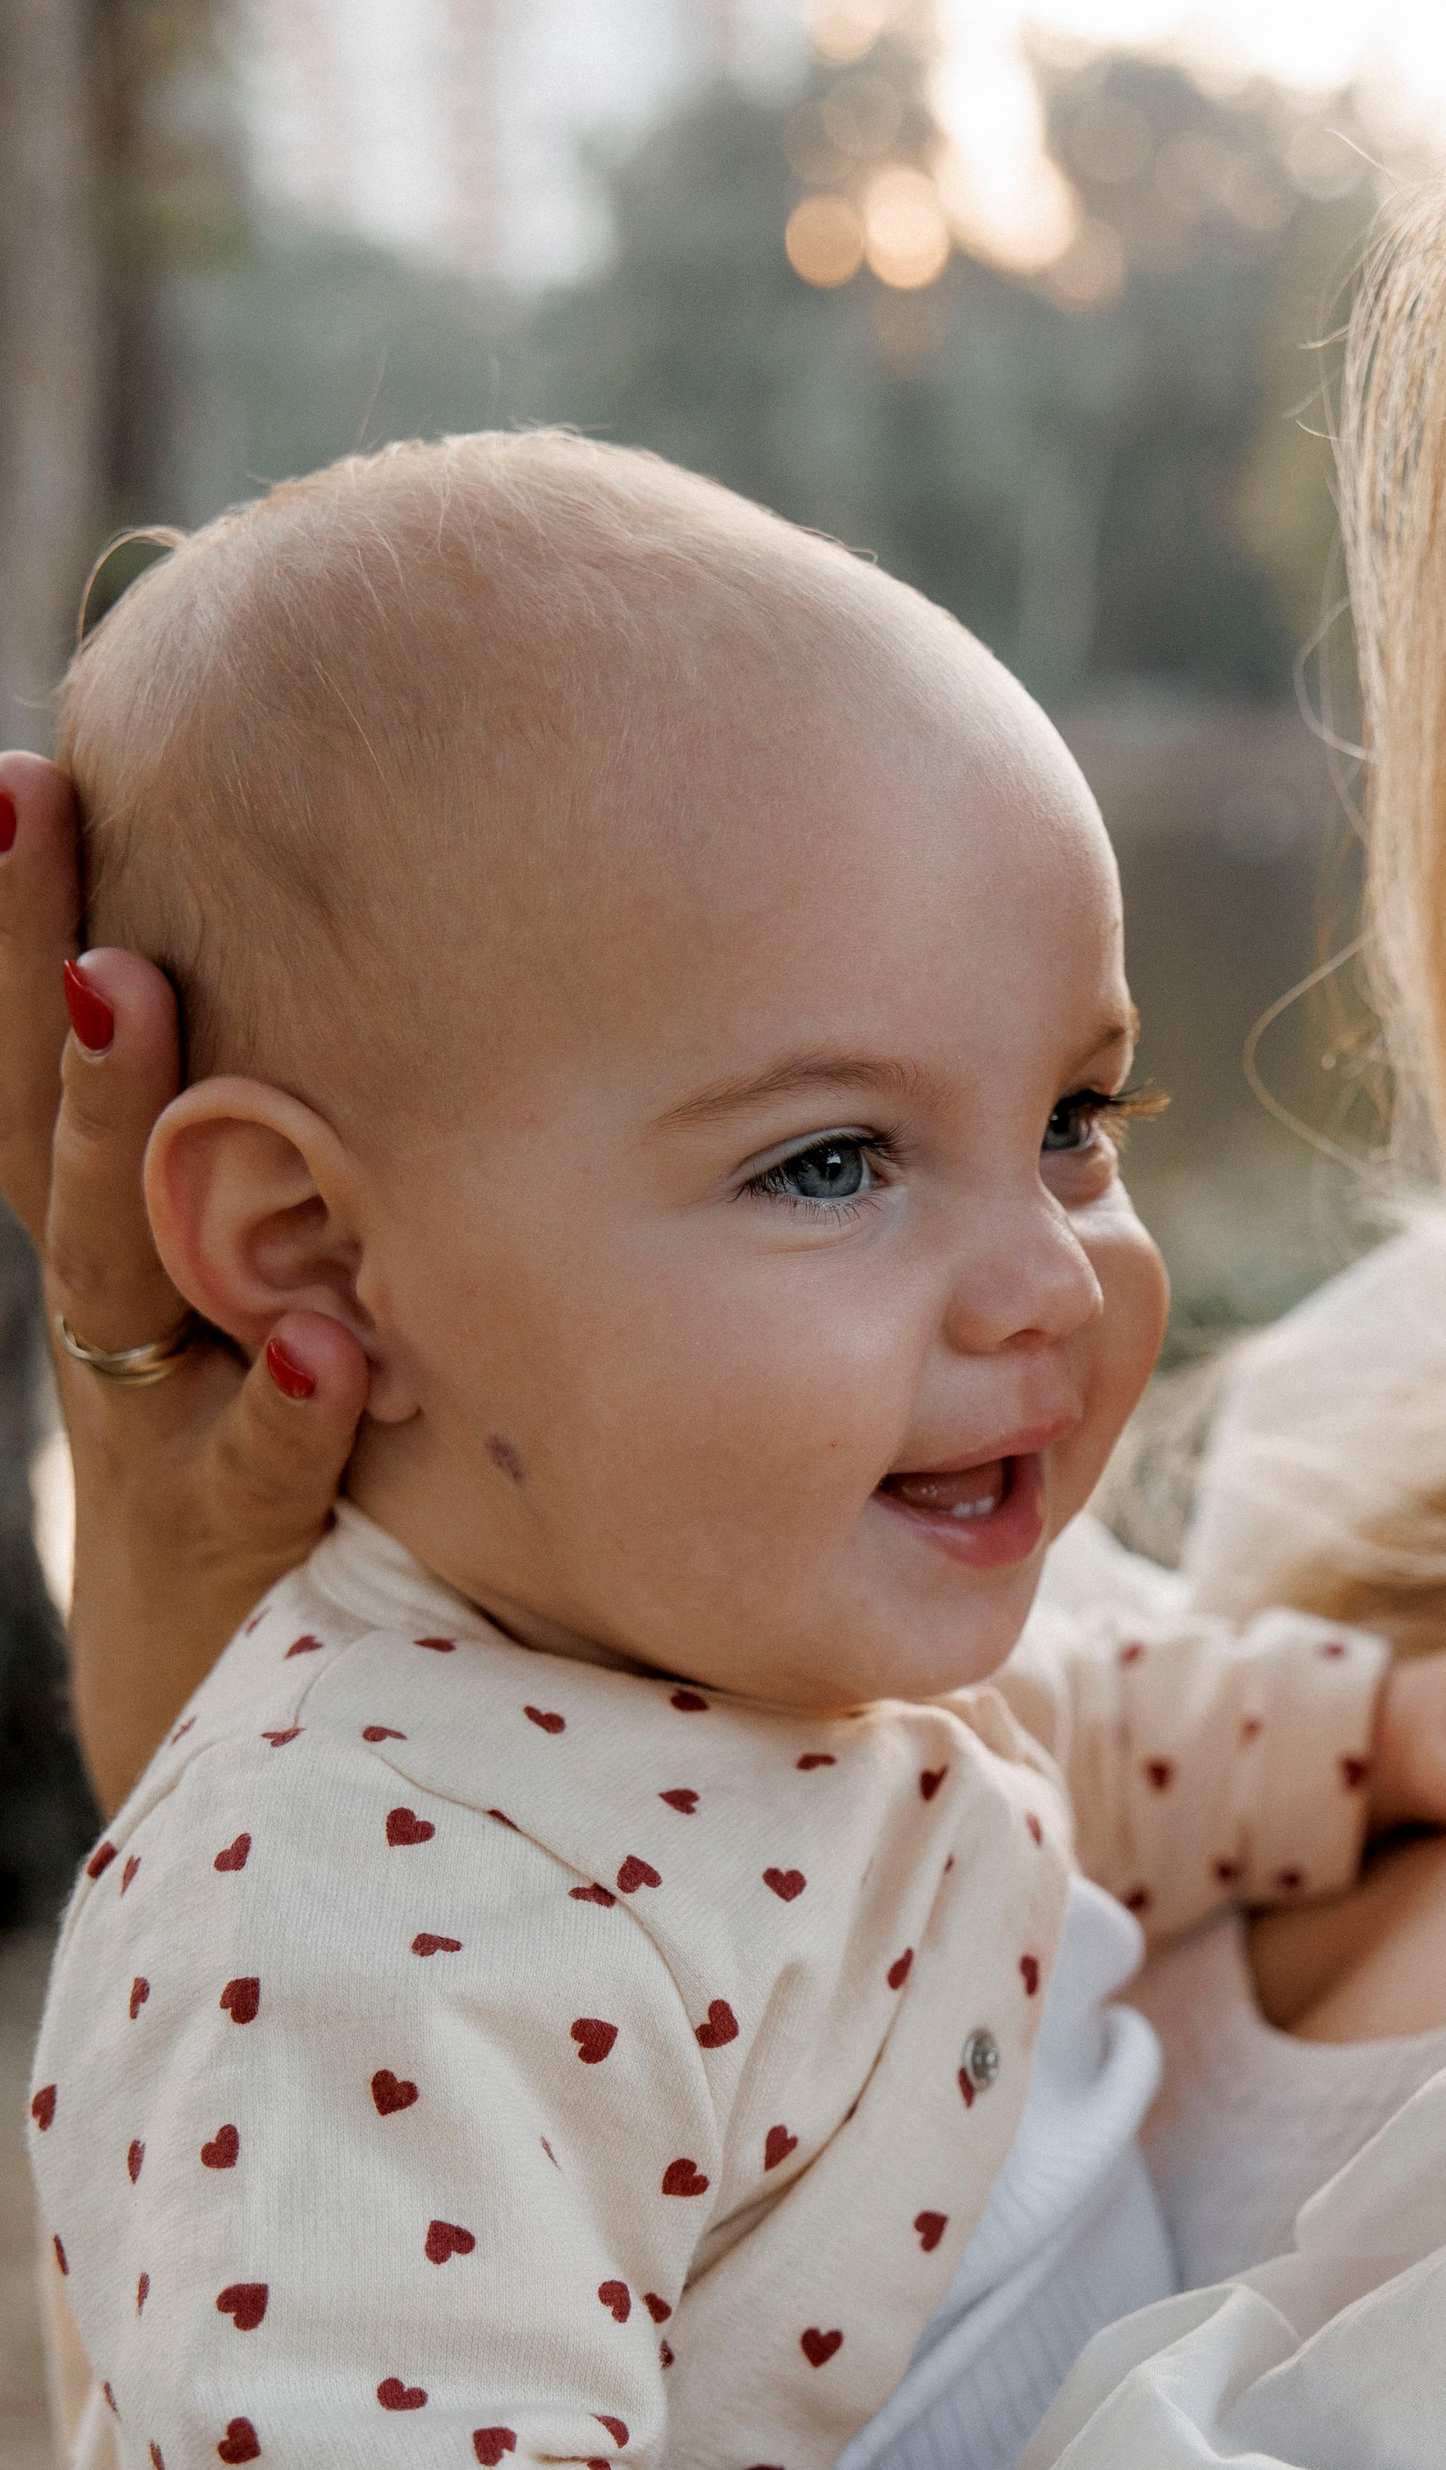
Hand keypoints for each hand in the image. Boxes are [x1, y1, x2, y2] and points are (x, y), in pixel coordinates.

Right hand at [0, 756, 363, 1811]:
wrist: (229, 1703)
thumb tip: (385, 991)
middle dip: (34, 961)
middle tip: (25, 793)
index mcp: (121, 1241)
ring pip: (121, 1265)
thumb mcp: (261, 1300)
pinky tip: (323, 1345)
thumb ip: (298, 1167)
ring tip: (137, 988)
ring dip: (119, 1125)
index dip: (15, 924)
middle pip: (49, 1115)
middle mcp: (121, 1308)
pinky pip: (258, 1465)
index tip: (21, 765)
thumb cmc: (274, 1459)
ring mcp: (163, 1417)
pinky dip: (287, 1407)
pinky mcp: (232, 1540)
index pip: (41, 1059)